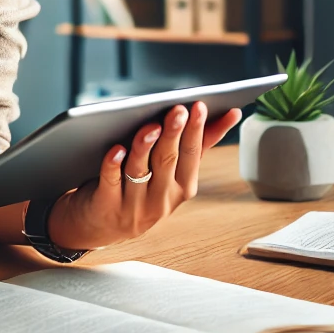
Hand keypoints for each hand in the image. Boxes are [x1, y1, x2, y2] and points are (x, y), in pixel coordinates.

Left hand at [46, 101, 241, 251]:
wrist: (104, 226)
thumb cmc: (143, 189)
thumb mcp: (174, 173)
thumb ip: (197, 145)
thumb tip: (230, 113)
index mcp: (182, 188)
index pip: (192, 156)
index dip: (196, 131)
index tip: (200, 106)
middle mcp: (160, 199)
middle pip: (167, 161)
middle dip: (174, 134)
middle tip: (178, 110)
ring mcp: (133, 204)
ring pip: (140, 170)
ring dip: (145, 146)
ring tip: (151, 126)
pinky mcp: (107, 204)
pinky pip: (110, 181)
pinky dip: (113, 165)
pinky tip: (116, 149)